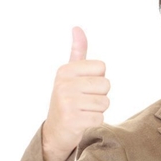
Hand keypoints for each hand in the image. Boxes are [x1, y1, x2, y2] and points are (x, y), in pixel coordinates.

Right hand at [42, 26, 110, 160]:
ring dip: (98, 110)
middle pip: (106, 85)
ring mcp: (68, 103)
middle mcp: (64, 84)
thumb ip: (77, 52)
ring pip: (105, 102)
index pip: (101, 67)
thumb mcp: (69, 74)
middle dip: (100, 95)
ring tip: (83, 112)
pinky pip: (101, 117)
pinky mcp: (74, 120)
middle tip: (84, 102)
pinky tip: (83, 122)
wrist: (55, 132)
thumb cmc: (68, 99)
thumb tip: (77, 28)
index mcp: (65, 71)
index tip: (84, 87)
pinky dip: (95, 122)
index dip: (97, 79)